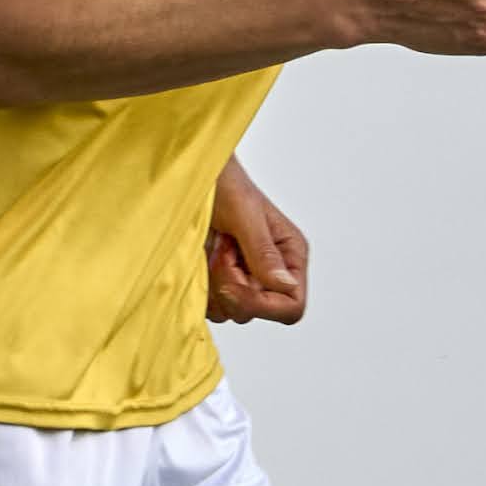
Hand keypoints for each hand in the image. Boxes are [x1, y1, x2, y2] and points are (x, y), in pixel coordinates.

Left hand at [207, 161, 308, 325]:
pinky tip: (202, 256)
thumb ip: (263, 251)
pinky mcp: (220, 280)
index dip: (263, 305)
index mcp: (290, 256)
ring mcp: (245, 278)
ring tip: (214, 247)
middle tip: (223, 249)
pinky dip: (200, 286)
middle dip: (232, 286)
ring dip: (214, 284)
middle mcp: (272, 272)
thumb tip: (285, 285)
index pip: (291, 306)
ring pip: (231, 312)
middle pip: (257, 312)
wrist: (193, 173)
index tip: (235, 282)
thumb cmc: (224, 182)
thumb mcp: (244, 213)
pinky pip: (211, 305)